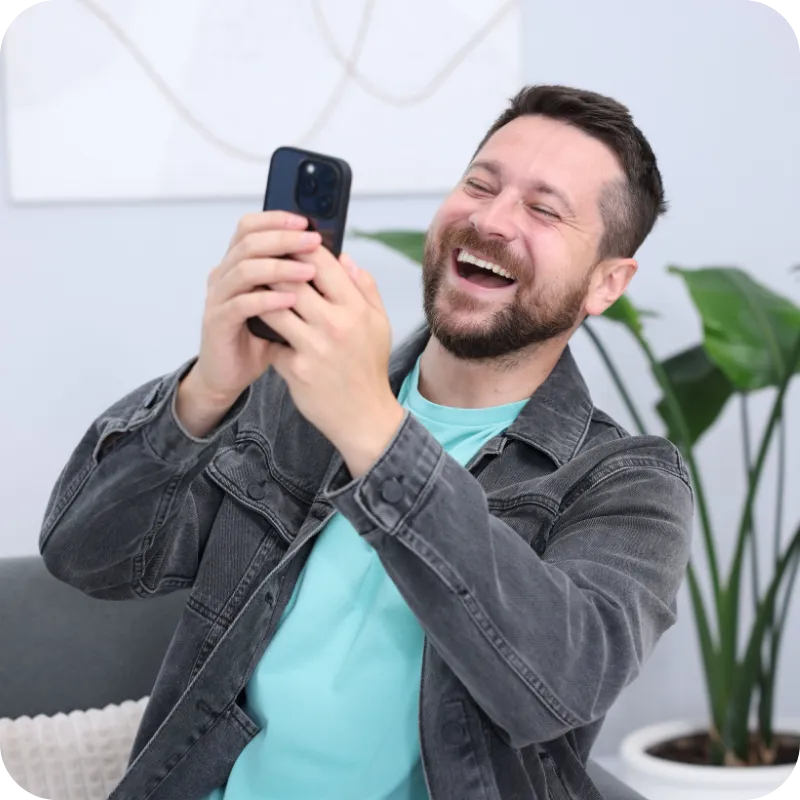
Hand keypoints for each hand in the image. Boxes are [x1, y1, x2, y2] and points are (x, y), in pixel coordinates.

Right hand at [187, 210, 322, 406]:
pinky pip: (241, 304)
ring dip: (279, 267)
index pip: (250, 227)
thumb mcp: (286, 305)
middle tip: (313, 240)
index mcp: (239, 264)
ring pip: (244, 270)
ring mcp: (218, 297)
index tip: (306, 221)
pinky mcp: (217, 322)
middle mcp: (224, 275)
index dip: (275, 219)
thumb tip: (339, 259)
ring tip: (309, 271)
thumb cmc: (259, 338)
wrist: (229, 374)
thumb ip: (303, 281)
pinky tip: (290, 300)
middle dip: (283, 238)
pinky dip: (267, 300)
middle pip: (249, 242)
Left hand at [264, 249, 404, 476]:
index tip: (288, 242)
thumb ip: (364, 287)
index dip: (301, 247)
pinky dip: (265, 332)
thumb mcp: (379, 324)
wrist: (363, 417)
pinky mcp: (296, 368)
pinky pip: (271, 340)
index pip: (322, 262)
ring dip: (262, 297)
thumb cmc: (369, 368)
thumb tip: (345, 258)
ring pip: (274, 306)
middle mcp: (335, 324)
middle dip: (274, 268)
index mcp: (356, 309)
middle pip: (292, 279)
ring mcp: (314, 347)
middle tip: (262, 262)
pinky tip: (260, 328)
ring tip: (255, 291)